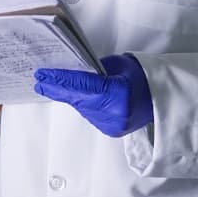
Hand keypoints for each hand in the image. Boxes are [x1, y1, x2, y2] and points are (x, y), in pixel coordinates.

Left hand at [33, 54, 152, 136]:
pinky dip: (81, 104)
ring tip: (52, 85)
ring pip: (81, 107)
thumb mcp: (118, 65)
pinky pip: (89, 114)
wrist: (159, 99)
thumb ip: (95, 69)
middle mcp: (115, 113)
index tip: (43, 75)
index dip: (60, 79)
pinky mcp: (110, 131)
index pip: (83, 85)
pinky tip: (72, 96)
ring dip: (68, 96)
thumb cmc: (140, 77)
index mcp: (120, 93)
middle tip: (39, 81)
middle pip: (78, 99)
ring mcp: (112, 125)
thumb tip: (72, 71)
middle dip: (57, 89)